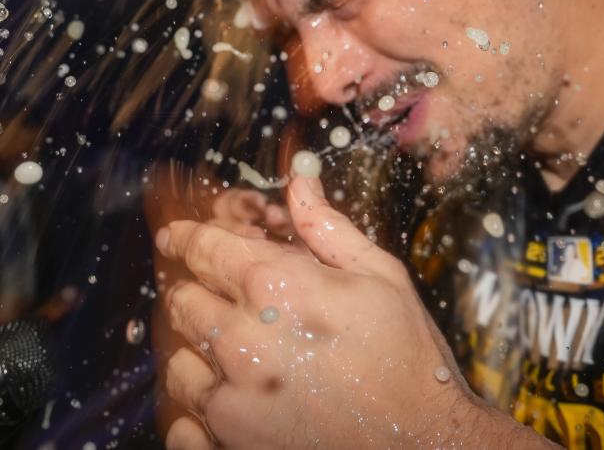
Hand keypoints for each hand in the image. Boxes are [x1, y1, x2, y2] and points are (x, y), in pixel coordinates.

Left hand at [155, 171, 496, 449]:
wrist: (427, 446)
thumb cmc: (408, 362)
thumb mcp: (380, 276)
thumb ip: (327, 227)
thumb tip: (301, 180)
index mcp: (276, 285)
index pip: (203, 247)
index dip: (187, 237)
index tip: (177, 236)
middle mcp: (242, 340)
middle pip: (183, 300)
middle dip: (195, 290)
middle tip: (215, 297)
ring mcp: (231, 401)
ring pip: (177, 363)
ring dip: (195, 352)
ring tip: (228, 355)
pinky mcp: (229, 447)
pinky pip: (182, 425)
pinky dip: (193, 413)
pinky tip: (224, 402)